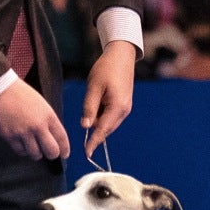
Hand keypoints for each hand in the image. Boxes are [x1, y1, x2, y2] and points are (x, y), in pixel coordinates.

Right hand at [0, 80, 68, 160]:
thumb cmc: (20, 95)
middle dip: (52, 155)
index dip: (64, 149)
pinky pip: (21, 151)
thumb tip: (53, 137)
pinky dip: (23, 150)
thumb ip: (48, 121)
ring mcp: (24, 132)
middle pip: (52, 151)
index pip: (62, 138)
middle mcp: (38, 126)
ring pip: (36, 154)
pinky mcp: (10, 136)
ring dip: (36, 153)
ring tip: (33, 147)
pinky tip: (22, 144)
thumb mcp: (41, 105)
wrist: (0, 90)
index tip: (64, 154)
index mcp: (48, 116)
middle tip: (49, 153)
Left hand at [82, 41, 136, 157]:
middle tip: (84, 120)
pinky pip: (110, 116)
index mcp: (117, 107)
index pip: (103, 130)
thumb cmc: (106, 68)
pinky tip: (96, 104)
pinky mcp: (123, 104)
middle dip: (94, 131)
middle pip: (106, 129)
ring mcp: (125, 108)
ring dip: (97, 121)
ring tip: (91, 104)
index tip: (86, 154)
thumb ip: (89, 108)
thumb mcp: (94, 87)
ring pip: (108, 123)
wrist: (121, 55)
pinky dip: (101, 115)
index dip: (93, 143)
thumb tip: (86, 127)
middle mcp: (124, 111)